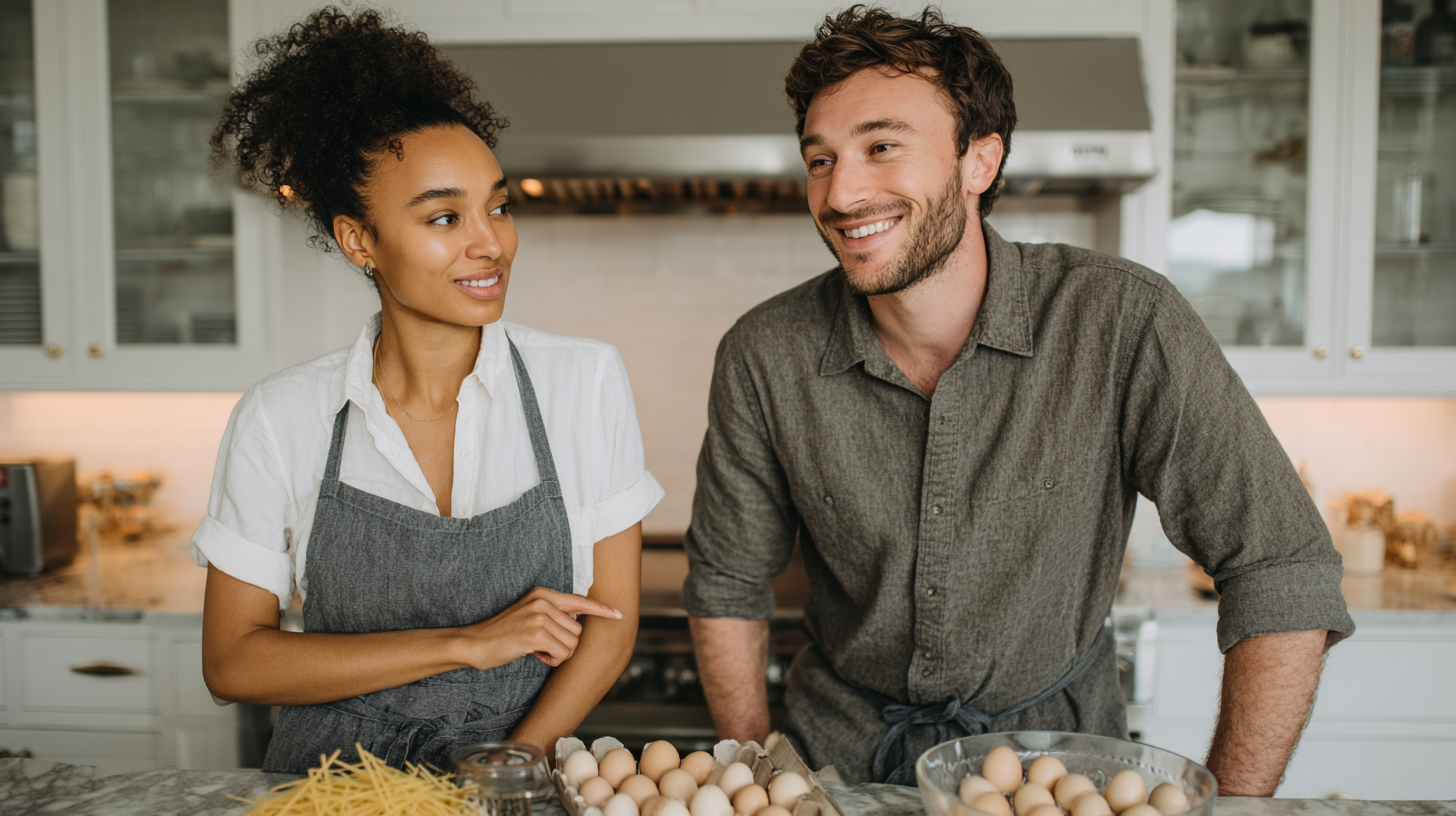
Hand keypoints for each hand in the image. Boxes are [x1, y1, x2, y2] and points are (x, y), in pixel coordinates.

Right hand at [460, 587, 621, 669]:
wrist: (475, 643)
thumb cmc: (503, 634)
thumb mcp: (529, 616)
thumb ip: (552, 615)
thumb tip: (577, 627)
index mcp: (543, 594)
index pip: (580, 601)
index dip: (601, 610)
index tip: (619, 615)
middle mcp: (543, 602)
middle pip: (578, 631)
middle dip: (565, 646)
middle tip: (543, 647)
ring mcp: (539, 617)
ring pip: (572, 645)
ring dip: (558, 655)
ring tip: (537, 650)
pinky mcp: (534, 634)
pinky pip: (561, 654)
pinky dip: (551, 660)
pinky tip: (533, 655)